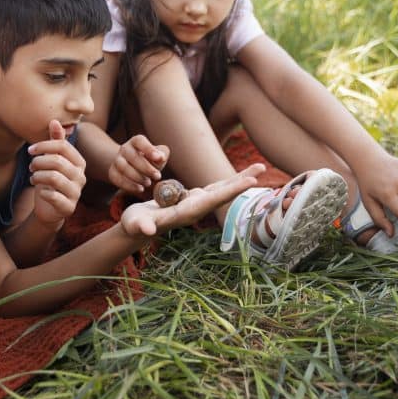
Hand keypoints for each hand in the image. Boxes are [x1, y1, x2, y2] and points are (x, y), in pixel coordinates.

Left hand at [28, 120, 86, 226]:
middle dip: (38, 162)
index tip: (30, 150)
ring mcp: (76, 193)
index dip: (43, 145)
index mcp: (79, 162)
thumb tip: (54, 120)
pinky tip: (40, 192)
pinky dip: (43, 192)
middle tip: (31, 167)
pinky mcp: (69, 207)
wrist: (50, 209)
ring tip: (33, 178)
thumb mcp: (52, 160)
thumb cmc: (51, 180)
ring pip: (53, 177)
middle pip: (57, 161)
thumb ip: (55, 141)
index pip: (62, 146)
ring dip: (37, 176)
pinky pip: (53, 196)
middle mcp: (81, 176)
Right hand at [108, 135, 169, 194]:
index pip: (139, 141)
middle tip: (157, 176)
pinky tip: (140, 189)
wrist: (133, 166)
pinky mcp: (112, 172)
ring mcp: (117, 160)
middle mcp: (125, 149)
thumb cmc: (149, 159)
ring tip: (148, 183)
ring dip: (137, 177)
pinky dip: (129, 185)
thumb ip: (162, 154)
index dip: (148, 148)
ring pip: (123, 167)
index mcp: (136, 141)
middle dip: (146, 168)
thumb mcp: (158, 154)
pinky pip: (117, 178)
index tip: (159, 158)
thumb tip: (161, 157)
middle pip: (132, 156)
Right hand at [119, 164, 264, 236]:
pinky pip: (215, 188)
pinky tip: (239, 177)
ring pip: (223, 189)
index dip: (231, 191)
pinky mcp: (193, 199)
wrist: (137, 228)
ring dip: (240, 179)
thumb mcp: (135, 223)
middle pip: (224, 193)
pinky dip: (228, 181)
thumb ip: (141, 227)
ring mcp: (197, 203)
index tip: (249, 183)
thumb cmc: (135, 224)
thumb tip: (147, 231)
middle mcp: (197, 208)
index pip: (214, 200)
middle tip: (262, 169)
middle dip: (242, 182)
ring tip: (258, 168)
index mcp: (187, 212)